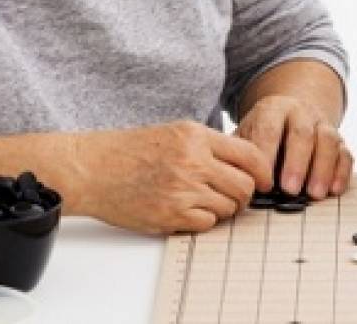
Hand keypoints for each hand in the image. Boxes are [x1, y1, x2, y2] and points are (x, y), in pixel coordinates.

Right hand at [68, 120, 270, 234]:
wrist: (92, 169)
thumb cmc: (130, 150)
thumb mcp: (174, 132)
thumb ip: (209, 145)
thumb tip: (245, 164)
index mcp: (195, 137)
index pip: (249, 155)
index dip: (263, 171)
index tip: (264, 180)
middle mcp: (192, 162)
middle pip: (244, 186)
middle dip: (244, 194)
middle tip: (234, 195)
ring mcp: (182, 190)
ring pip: (228, 208)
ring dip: (222, 208)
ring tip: (202, 201)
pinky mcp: (170, 215)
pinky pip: (206, 224)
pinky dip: (202, 221)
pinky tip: (187, 211)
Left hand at [234, 93, 353, 198]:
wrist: (291, 112)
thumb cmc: (263, 133)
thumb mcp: (247, 135)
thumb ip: (242, 155)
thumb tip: (235, 181)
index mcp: (273, 109)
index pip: (269, 129)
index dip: (266, 155)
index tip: (263, 183)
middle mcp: (301, 112)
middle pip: (302, 133)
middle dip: (297, 163)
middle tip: (290, 189)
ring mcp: (322, 125)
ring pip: (328, 141)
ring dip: (322, 169)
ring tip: (314, 194)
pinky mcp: (339, 141)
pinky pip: (345, 153)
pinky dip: (341, 172)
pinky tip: (333, 190)